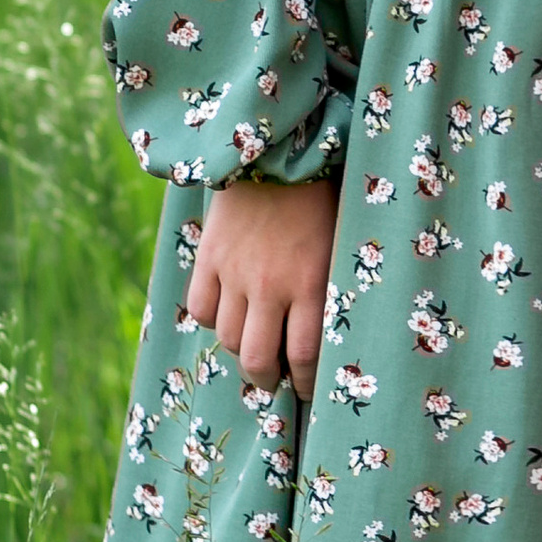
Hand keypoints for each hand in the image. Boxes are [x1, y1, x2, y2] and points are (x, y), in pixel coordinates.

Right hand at [185, 173, 337, 395]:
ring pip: (229, 339)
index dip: (305, 383)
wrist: (279, 151)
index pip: (305, 356)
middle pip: (258, 359)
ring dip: (241, 352)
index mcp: (310, 283)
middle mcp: (270, 285)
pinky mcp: (210, 257)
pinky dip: (213, 320)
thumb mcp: (339, 246)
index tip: (307, 390)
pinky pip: (202, 308)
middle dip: (267, 379)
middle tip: (275, 379)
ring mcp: (235, 272)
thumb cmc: (323, 198)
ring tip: (253, 350)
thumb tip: (329, 336)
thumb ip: (329, 290)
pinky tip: (228, 314)